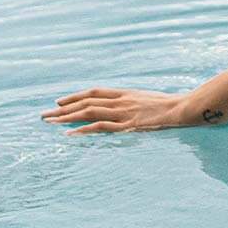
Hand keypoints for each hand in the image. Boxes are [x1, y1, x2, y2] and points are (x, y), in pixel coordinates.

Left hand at [43, 87, 188, 133]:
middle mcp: (120, 101)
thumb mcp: (149, 100)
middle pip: (86, 102)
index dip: (75, 96)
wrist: (183, 108)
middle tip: (44, 115)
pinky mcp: (127, 126)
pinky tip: (70, 135)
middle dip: (63, 108)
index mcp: (125, 93)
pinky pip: (100, 127)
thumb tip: (128, 107)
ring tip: (50, 123)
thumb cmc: (171, 105)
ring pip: (88, 112)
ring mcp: (123, 113)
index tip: (59, 102)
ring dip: (67, 118)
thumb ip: (135, 102)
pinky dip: (83, 130)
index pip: (94, 92)